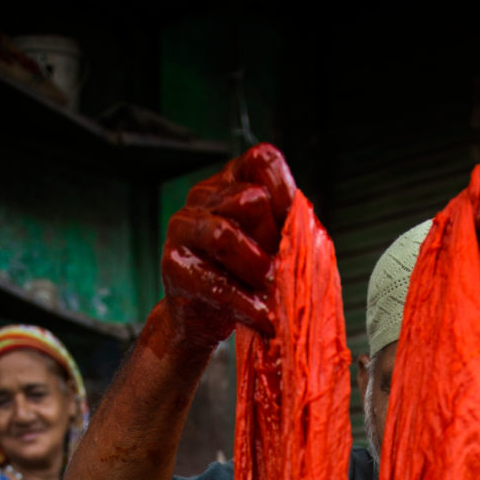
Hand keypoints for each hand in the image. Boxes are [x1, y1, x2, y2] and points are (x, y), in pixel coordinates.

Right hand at [161, 144, 295, 351]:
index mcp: (231, 181)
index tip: (295, 228)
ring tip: (273, 292)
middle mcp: (203, 196)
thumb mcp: (272, 245)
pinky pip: (215, 282)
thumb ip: (287, 228)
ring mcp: (183, 228)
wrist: (203, 317)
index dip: (285, 191)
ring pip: (224, 235)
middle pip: (250, 199)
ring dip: (257, 267)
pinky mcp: (174, 266)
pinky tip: (264, 318)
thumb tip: (305, 227)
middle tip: (281, 269)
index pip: (262, 161)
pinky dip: (246, 304)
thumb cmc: (244, 275)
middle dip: (273, 239)